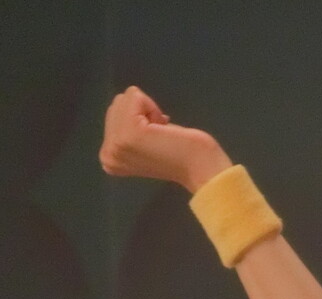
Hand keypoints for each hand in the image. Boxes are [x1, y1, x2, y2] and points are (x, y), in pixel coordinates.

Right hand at [100, 86, 231, 192]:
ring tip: (161, 133)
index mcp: (108, 158)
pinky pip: (134, 96)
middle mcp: (107, 153)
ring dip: (147, 110)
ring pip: (123, 99)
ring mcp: (117, 143)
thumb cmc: (183, 155)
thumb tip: (123, 102)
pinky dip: (151, 106)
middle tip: (160, 136)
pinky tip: (163, 127)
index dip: (138, 119)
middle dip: (140, 113)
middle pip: (116, 105)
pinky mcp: (131, 132)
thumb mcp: (144, 142)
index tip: (155, 139)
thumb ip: (127, 129)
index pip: (113, 115)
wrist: (202, 169)